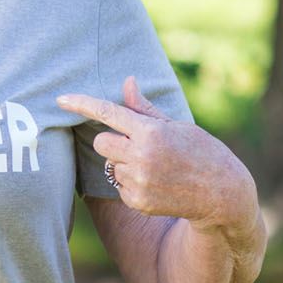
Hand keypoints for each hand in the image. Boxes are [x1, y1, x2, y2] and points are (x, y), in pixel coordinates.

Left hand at [58, 77, 257, 233]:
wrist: (222, 194)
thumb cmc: (199, 152)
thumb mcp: (176, 125)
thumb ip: (144, 108)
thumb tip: (127, 81)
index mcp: (151, 131)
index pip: (108, 112)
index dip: (81, 104)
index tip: (59, 99)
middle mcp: (141, 155)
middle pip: (100, 142)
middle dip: (112, 142)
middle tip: (137, 147)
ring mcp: (139, 180)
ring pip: (109, 166)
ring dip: (124, 165)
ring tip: (155, 168)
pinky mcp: (138, 200)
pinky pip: (118, 186)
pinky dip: (131, 185)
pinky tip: (156, 184)